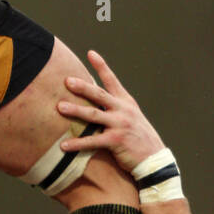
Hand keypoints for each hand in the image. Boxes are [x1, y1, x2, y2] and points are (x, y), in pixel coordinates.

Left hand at [56, 50, 164, 173]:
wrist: (154, 159)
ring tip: (59, 107)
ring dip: (75, 111)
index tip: (91, 53)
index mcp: (126, 102)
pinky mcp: (116, 141)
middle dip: (82, 87)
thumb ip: (115, 107)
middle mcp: (123, 110)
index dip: (101, 66)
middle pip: (99, 94)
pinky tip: (63, 145)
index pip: (112, 80)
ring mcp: (120, 125)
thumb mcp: (131, 117)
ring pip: (94, 115)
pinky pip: (92, 141)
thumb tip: (95, 98)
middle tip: (67, 80)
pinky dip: (77, 143)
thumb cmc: (138, 138)